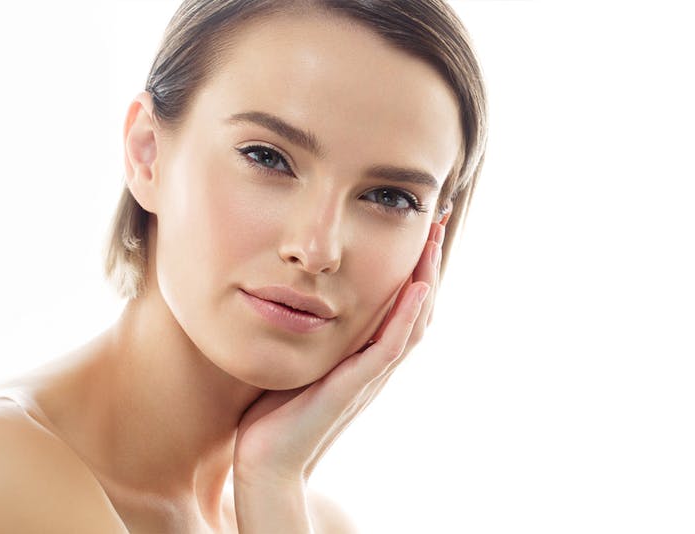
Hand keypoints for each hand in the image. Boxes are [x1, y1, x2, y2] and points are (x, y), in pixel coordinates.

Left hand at [232, 221, 445, 486]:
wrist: (266, 461)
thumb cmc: (275, 414)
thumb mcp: (297, 360)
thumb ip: (309, 334)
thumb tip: (296, 300)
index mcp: (362, 357)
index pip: (399, 306)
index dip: (411, 268)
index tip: (416, 229)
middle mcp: (373, 366)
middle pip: (416, 309)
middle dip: (427, 264)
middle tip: (436, 221)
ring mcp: (368, 377)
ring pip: (412, 324)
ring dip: (426, 281)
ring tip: (431, 243)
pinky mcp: (354, 388)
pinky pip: (389, 349)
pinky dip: (406, 317)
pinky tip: (416, 289)